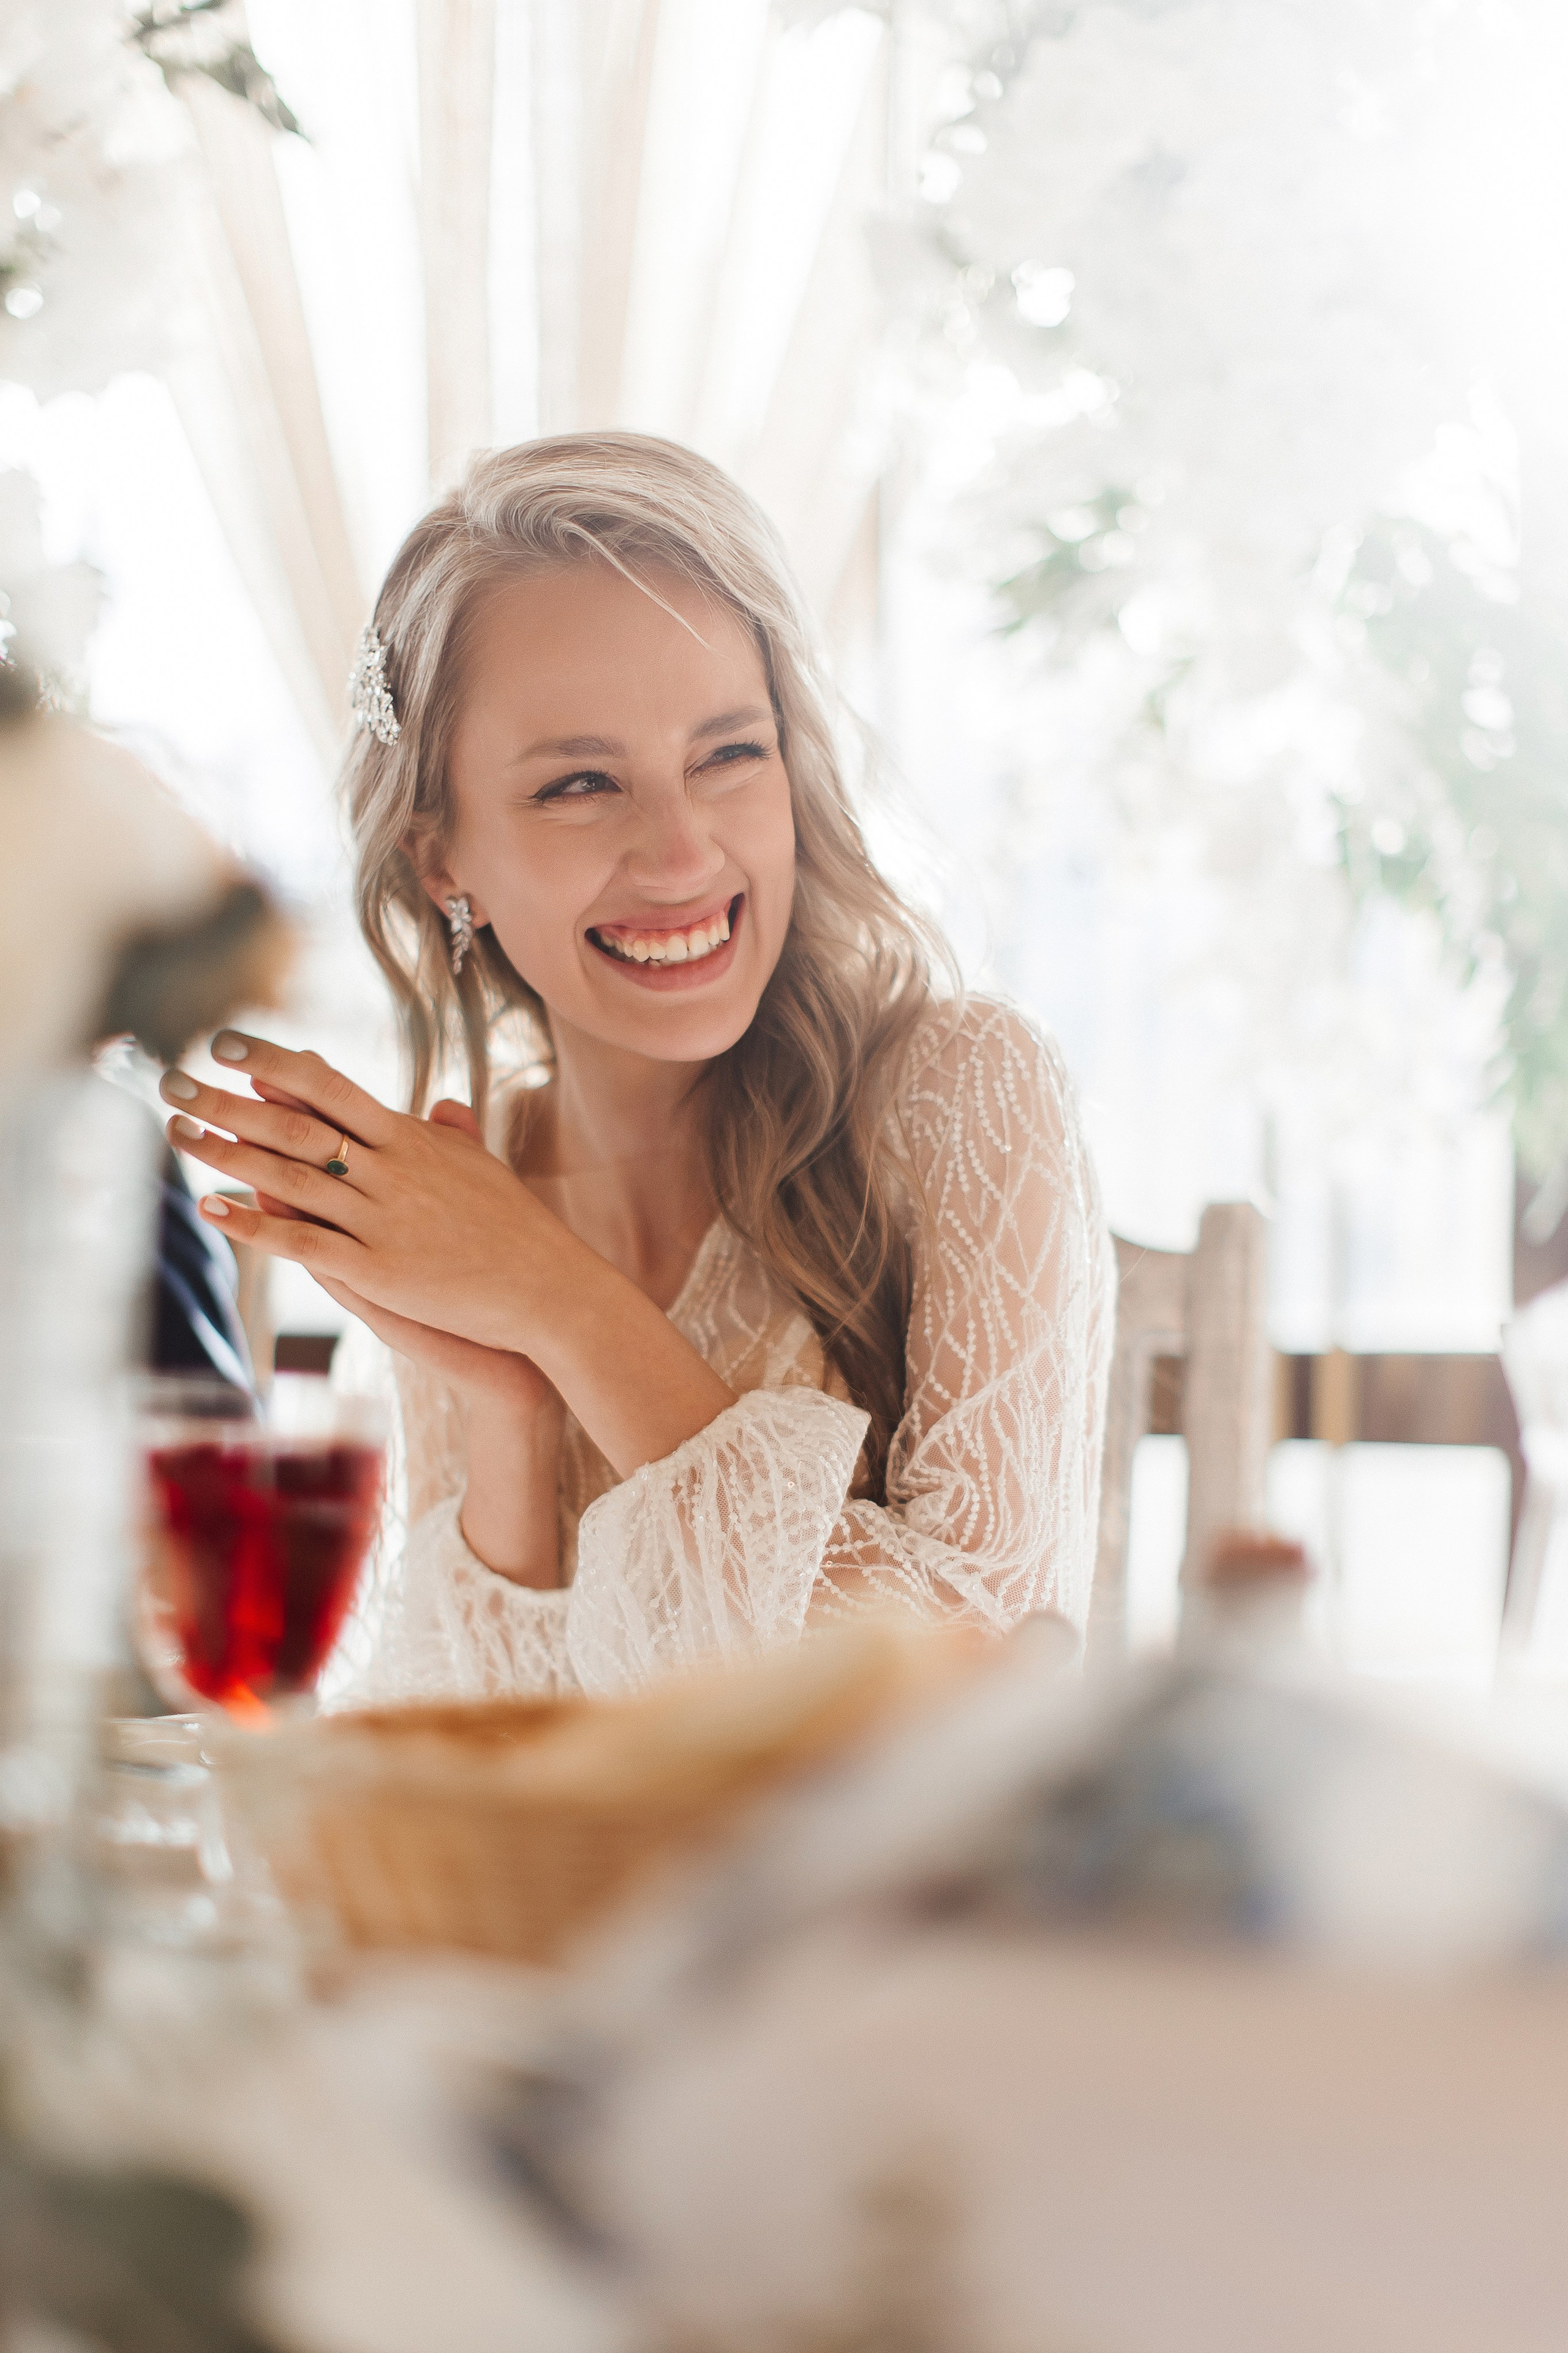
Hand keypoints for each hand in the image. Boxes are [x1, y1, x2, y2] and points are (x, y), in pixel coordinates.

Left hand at [160, 1032, 590, 1361]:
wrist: (550, 1289)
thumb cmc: (518, 1228)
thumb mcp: (483, 1168)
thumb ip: (451, 1135)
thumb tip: (440, 1105)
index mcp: (412, 1138)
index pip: (330, 1085)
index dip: (273, 1062)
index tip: (226, 1043)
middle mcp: (393, 1169)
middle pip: (295, 1124)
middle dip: (227, 1101)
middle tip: (172, 1081)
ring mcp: (385, 1219)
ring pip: (291, 1177)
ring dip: (227, 1153)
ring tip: (176, 1133)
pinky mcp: (382, 1271)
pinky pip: (306, 1243)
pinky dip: (257, 1224)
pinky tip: (214, 1208)